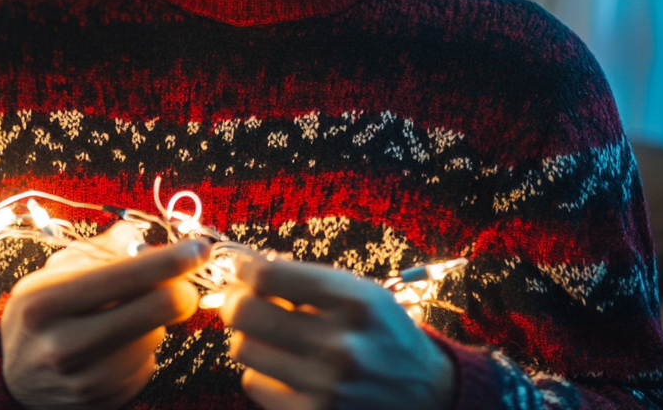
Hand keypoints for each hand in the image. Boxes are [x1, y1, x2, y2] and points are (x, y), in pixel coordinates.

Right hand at [0, 222, 210, 409]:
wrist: (12, 378)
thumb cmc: (39, 313)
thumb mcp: (51, 273)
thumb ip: (98, 250)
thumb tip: (140, 234)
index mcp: (44, 301)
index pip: (122, 276)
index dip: (169, 261)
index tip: (199, 249)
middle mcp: (62, 345)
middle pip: (152, 311)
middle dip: (179, 291)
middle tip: (184, 284)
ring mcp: (83, 381)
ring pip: (154, 339)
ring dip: (156, 322)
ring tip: (132, 314)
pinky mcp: (102, 402)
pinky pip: (145, 366)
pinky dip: (143, 349)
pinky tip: (122, 343)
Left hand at [219, 256, 456, 409]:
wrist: (426, 393)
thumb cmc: (381, 332)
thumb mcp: (359, 293)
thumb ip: (305, 281)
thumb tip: (245, 272)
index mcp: (354, 302)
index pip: (268, 277)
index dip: (244, 271)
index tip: (243, 272)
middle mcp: (340, 345)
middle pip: (245, 313)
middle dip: (236, 303)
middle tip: (243, 303)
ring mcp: (326, 385)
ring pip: (244, 349)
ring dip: (252, 339)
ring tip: (273, 338)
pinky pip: (253, 383)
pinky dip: (263, 373)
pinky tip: (287, 369)